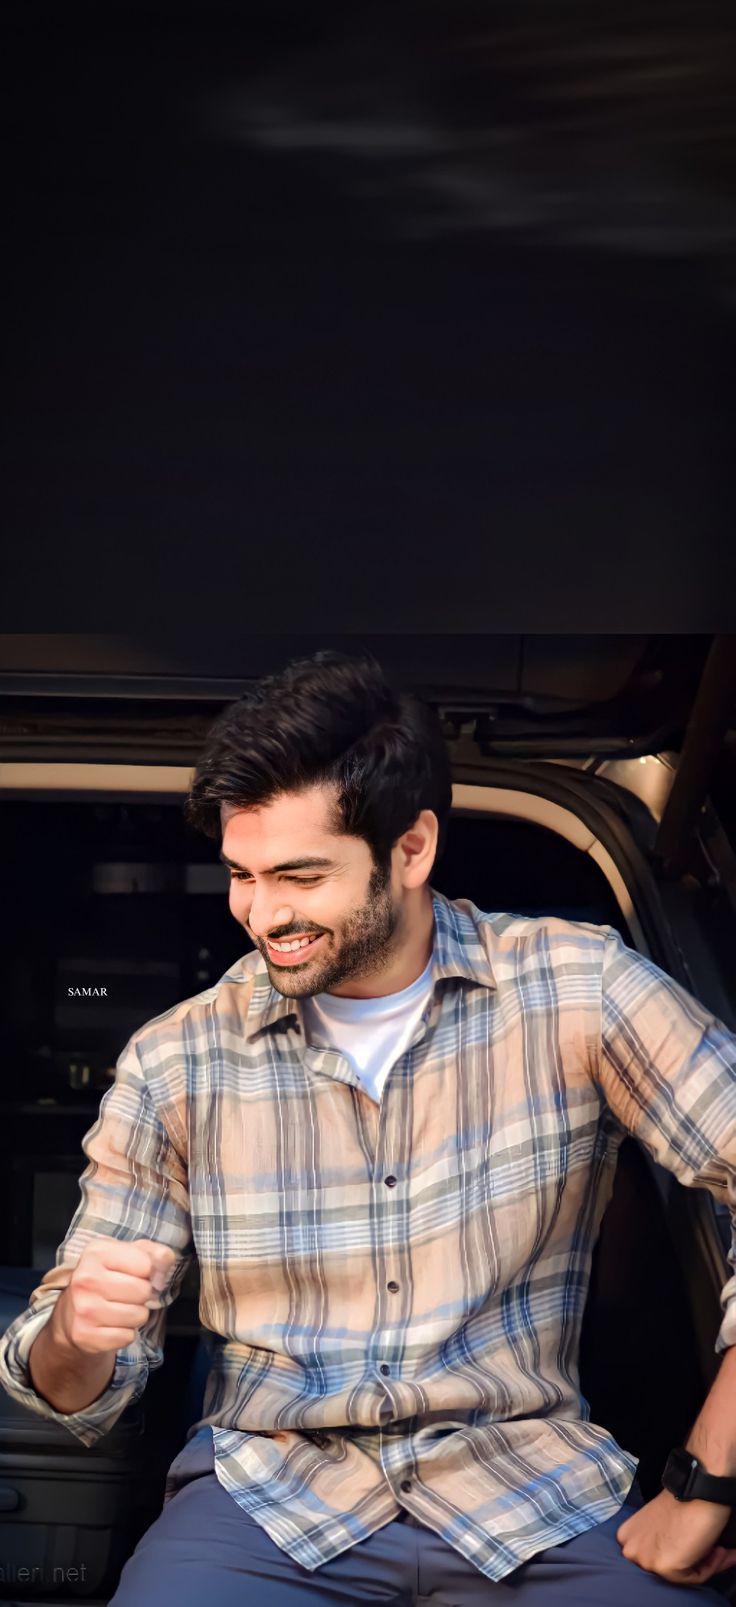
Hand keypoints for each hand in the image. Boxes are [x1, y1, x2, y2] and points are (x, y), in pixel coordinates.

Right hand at [54, 1236, 177, 1355]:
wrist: (72, 1312)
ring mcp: (83, 1309)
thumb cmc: (106, 1277)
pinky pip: (127, 1337)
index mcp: (96, 1252)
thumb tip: (164, 1267)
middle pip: (143, 1291)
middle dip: (142, 1295)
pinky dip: (125, 1334)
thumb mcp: (128, 1255)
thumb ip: (154, 1253)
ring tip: (119, 1308)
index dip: (148, 1272)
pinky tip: (111, 1324)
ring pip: (138, 1316)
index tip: (135, 1274)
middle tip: (127, 1294)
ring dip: (135, 1315)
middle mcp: (86, 1279)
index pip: (146, 1264)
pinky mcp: (84, 1335)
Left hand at [616, 1488, 735, 1584]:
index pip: (657, 1557)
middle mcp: (629, 1549)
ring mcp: (644, 1559)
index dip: (684, 1553)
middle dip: (695, 1560)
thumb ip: (661, 1541)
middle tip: (716, 1549)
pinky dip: (711, 1565)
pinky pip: (694, 1577)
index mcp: (627, 1535)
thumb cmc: (685, 1498)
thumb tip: (679, 1552)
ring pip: (682, 1575)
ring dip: (706, 1562)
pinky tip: (720, 1550)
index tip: (701, 1546)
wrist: (698, 1487)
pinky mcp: (663, 1566)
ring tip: (721, 1548)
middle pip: (668, 1567)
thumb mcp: (662, 1522)